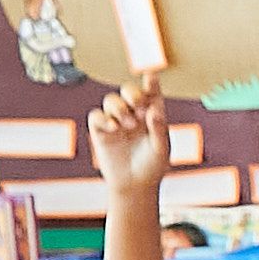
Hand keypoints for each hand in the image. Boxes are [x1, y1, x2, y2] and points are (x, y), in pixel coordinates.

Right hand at [81, 76, 172, 197]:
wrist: (134, 185)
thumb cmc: (152, 166)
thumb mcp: (161, 148)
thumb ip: (158, 129)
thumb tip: (154, 110)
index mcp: (152, 114)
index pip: (151, 92)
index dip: (151, 81)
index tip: (150, 75)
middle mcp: (134, 114)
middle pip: (128, 91)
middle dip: (132, 93)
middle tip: (139, 105)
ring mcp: (116, 121)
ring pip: (111, 100)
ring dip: (120, 108)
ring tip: (128, 124)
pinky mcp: (100, 131)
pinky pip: (96, 116)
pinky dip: (103, 118)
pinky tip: (113, 127)